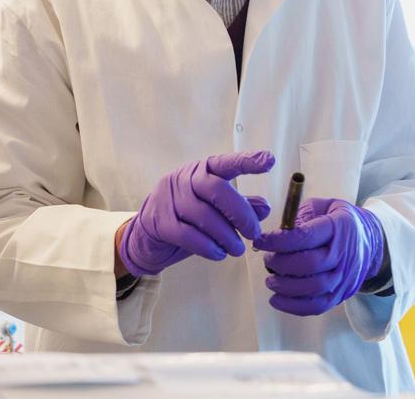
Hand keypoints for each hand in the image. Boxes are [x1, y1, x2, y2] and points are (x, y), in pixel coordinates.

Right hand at [118, 151, 274, 276]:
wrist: (145, 236)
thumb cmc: (186, 219)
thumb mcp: (214, 211)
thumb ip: (239, 206)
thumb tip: (265, 207)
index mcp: (200, 171)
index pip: (225, 163)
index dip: (247, 161)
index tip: (270, 160)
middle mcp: (183, 179)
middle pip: (215, 188)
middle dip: (240, 212)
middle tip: (254, 233)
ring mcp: (168, 199)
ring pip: (204, 215)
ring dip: (226, 236)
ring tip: (237, 250)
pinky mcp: (160, 222)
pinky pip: (188, 235)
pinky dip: (208, 247)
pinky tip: (218, 254)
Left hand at [253, 198, 385, 315]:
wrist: (369, 240)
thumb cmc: (337, 220)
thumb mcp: (321, 206)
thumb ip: (299, 216)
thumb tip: (275, 235)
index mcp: (338, 227)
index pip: (306, 237)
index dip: (279, 241)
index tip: (260, 241)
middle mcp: (344, 254)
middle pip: (311, 264)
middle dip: (281, 264)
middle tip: (268, 260)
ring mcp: (345, 276)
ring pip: (315, 287)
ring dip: (286, 287)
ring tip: (270, 280)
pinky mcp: (342, 294)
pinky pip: (319, 306)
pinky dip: (295, 307)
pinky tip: (277, 300)